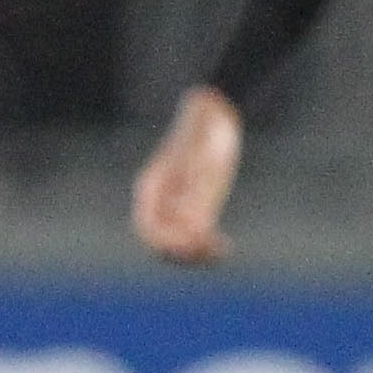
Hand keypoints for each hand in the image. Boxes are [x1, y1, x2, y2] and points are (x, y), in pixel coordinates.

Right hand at [131, 86, 242, 265]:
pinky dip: (206, 246)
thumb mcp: (205, 158)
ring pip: (176, 244)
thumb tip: (196, 226)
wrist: (216, 117)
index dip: (166, 244)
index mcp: (152, 188)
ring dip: (194, 255)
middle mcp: (160, 202)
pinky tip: (225, 246)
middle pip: (160, 242)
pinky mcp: (195, 208)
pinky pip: (194, 237)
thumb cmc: (207, 133)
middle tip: (207, 253)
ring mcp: (176, 206)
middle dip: (181, 254)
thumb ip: (198, 187)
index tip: (191, 246)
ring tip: (219, 253)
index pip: (147, 228)